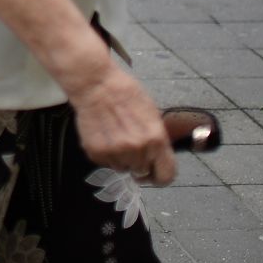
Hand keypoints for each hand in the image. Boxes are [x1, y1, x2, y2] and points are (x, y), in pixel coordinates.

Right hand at [68, 64, 177, 185]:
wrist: (97, 85)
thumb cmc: (126, 94)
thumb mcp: (153, 115)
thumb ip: (157, 140)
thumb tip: (158, 158)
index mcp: (156, 139)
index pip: (166, 176)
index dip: (161, 177)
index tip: (154, 174)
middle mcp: (137, 150)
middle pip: (142, 171)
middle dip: (138, 162)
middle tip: (131, 145)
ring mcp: (116, 152)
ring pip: (122, 168)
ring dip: (121, 158)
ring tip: (116, 137)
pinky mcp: (96, 152)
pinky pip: (105, 163)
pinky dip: (106, 153)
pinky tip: (105, 136)